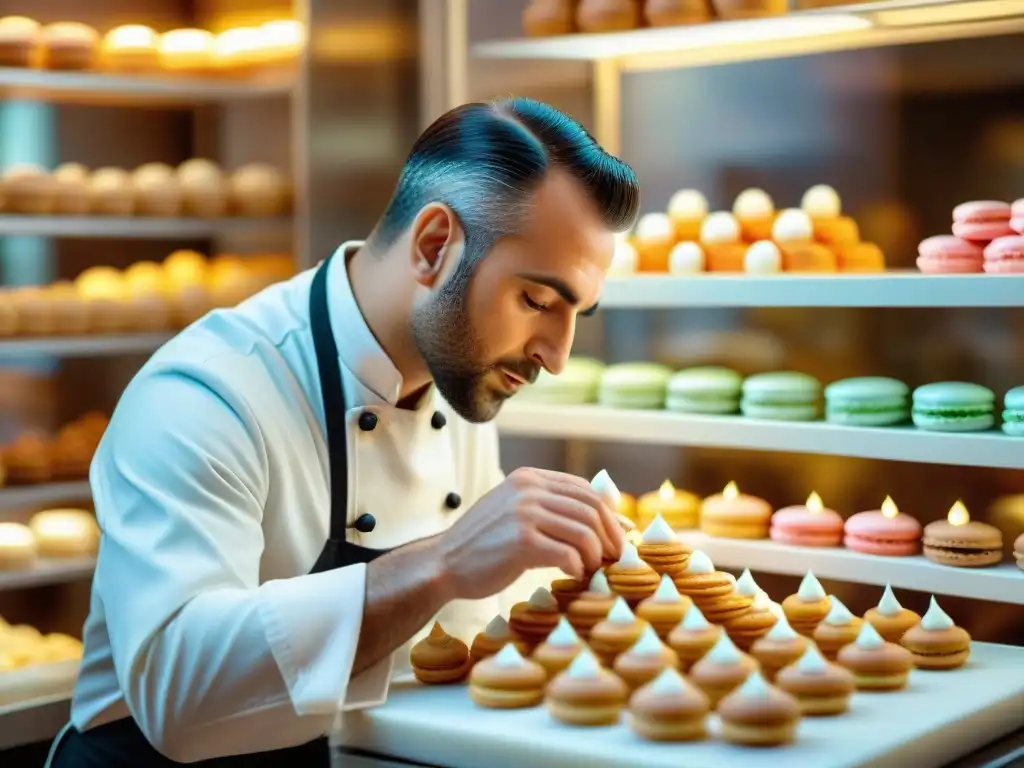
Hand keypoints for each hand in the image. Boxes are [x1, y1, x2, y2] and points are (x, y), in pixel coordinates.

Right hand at [433, 467, 623, 601]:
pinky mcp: (522, 542)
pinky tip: (573, 575)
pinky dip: (578, 567)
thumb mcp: (514, 509)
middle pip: (591, 509)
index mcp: (529, 478)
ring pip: (584, 532)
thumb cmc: (483, 543)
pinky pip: (568, 555)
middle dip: (610, 535)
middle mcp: (528, 490)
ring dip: (595, 555)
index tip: (616, 536)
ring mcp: (525, 514)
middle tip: (613, 557)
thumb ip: (547, 506)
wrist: (445, 563)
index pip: (584, 489)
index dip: (608, 513)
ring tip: (590, 569)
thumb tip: (601, 518)